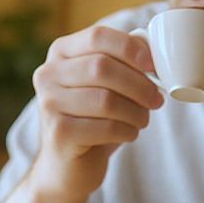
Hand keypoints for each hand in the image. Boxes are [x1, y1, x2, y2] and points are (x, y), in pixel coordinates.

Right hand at [30, 24, 162, 198]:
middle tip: (156, 99)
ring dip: (135, 111)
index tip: (153, 66)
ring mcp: (48, 104)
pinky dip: (126, 131)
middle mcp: (47, 74)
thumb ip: (122, 62)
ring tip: (142, 119)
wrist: (66, 166)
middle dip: (139, 84)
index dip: (130, 48)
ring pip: (106, 99)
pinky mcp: (59, 133)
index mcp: (60, 53)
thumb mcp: (104, 85)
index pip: (97, 36)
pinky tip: (128, 134)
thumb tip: (152, 50)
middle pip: (102, 67)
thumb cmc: (92, 119)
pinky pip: (105, 127)